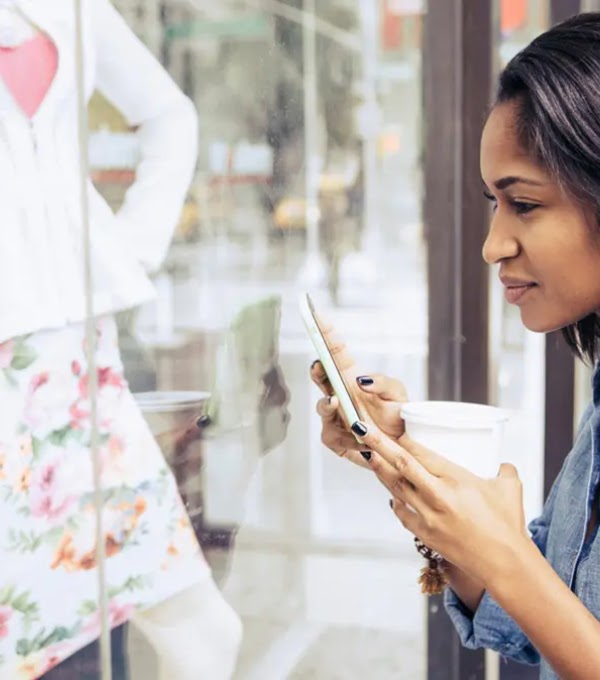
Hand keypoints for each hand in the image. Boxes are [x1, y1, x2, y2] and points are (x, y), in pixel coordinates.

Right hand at [310, 324, 406, 468]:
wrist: (403, 448)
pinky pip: (332, 437)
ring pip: (322, 408)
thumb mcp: (398, 395)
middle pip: (320, 377)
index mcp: (352, 377)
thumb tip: (361, 380)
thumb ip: (383, 383)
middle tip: (319, 365)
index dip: (326, 335)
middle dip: (317, 370)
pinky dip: (348, 440)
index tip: (317, 317)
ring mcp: (334, 416)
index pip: (336, 353)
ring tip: (341, 407)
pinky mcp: (335, 438)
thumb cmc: (398, 417)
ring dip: (329, 407)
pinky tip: (364, 445)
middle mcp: (339, 394)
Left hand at [353, 421, 528, 586]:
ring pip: (396, 487)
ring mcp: (428, 516)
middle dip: (378, 444)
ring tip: (367, 455)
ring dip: (380, 470)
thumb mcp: (510, 487)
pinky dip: (395, 502)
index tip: (396, 431)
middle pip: (401, 464)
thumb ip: (503, 469)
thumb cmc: (509, 525)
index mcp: (456, 479)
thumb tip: (502, 463)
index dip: (405, 440)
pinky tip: (391, 494)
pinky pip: (402, 513)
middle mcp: (437, 495)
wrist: (505, 564)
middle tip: (360, 428)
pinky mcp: (425, 534)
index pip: (422, 453)